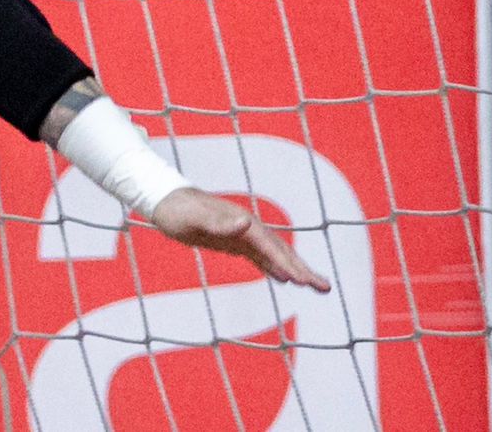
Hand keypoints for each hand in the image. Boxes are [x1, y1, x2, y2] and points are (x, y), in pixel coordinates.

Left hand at [150, 187, 331, 292]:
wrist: (166, 201)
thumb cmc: (179, 211)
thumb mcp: (195, 219)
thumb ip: (220, 223)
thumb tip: (246, 222)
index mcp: (244, 223)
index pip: (271, 248)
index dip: (287, 265)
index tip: (303, 282)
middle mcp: (249, 228)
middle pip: (282, 251)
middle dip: (303, 270)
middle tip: (325, 288)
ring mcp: (244, 235)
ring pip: (276, 255)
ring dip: (295, 270)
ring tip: (316, 287)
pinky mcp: (235, 242)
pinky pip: (260, 257)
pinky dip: (274, 268)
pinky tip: (284, 280)